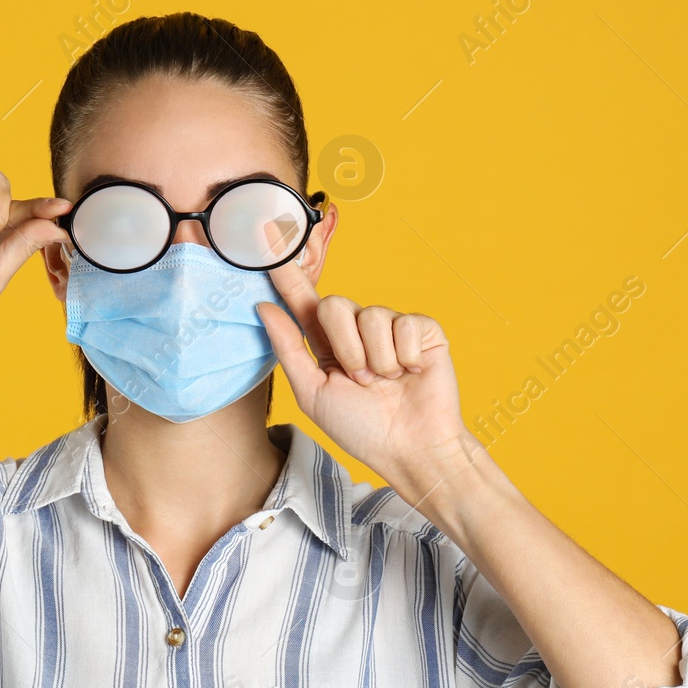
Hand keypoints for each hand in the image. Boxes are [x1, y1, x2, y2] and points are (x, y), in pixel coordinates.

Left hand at [256, 261, 472, 492]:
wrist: (411, 449)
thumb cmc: (361, 428)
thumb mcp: (312, 392)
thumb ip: (288, 347)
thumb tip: (263, 306)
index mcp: (328, 343)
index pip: (304, 301)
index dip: (287, 273)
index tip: (266, 238)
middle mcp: (358, 330)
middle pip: (335, 304)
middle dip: (345, 348)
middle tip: (361, 381)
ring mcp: (392, 328)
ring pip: (372, 315)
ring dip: (376, 359)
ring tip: (387, 382)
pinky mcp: (424, 330)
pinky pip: (406, 324)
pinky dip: (406, 356)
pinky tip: (412, 373)